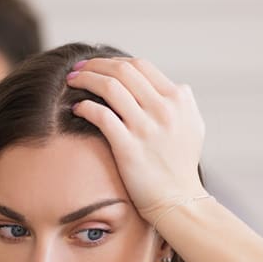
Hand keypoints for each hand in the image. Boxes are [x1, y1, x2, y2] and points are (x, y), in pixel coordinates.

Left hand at [67, 57, 206, 223]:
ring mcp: (147, 127)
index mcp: (179, 99)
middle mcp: (164, 109)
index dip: (114, 61)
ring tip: (71, 82)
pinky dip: (85, 106)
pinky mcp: (129, 147)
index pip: (140, 66)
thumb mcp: (192, 126)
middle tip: (77, 68)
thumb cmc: (181, 165)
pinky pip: (101, 115)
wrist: (178, 200)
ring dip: (85, 79)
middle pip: (122, 71)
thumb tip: (163, 86)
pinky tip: (77, 108)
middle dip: (95, 65)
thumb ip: (179, 102)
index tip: (98, 65)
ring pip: (109, 87)